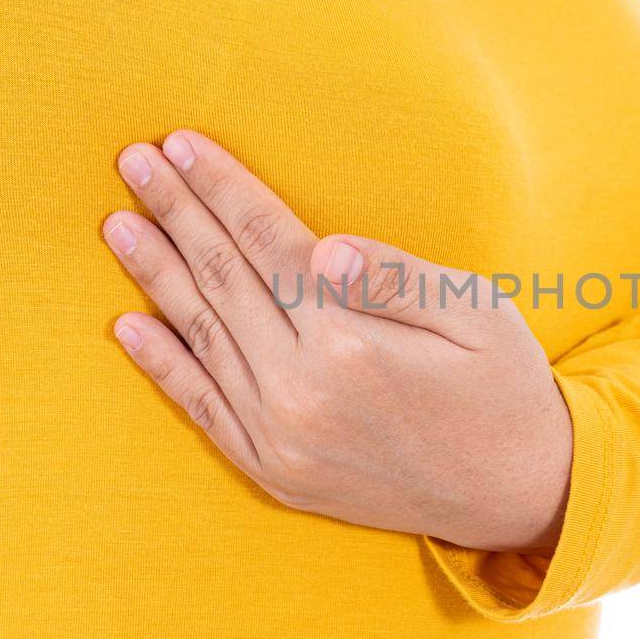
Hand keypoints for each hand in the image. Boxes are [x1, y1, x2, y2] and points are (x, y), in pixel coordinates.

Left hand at [102, 130, 572, 552]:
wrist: (519, 495)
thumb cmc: (504, 387)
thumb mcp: (477, 314)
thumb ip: (395, 277)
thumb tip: (323, 247)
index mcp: (352, 343)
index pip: (270, 243)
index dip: (223, 189)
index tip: (181, 143)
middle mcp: (303, 392)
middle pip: (224, 281)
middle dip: (177, 214)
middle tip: (133, 163)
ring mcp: (281, 439)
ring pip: (203, 338)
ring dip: (157, 275)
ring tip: (120, 224)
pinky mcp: (275, 472)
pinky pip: (203, 410)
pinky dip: (164, 366)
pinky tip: (130, 326)